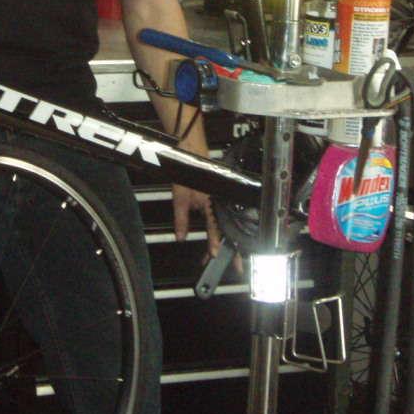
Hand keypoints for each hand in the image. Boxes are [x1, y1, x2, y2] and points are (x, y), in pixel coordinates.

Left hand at [171, 121, 221, 257]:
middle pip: (225, 230)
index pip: (215, 230)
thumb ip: (181, 219)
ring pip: (225, 224)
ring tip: (221, 254)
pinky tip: (220, 234)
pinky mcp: (220, 194)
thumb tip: (181, 237)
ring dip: (225, 239)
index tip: (215, 257)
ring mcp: (221, 198)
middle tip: (234, 264)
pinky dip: (223, 227)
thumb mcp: (179, 196)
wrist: (192, 148)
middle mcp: (219, 202)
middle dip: (228, 248)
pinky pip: (223, 214)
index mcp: (210, 204)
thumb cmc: (188, 169)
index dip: (215, 245)